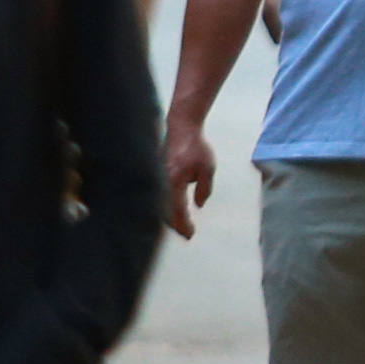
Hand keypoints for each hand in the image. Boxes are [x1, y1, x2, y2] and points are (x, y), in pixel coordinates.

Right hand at [160, 115, 216, 239]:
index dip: (184, 224)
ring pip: (160, 206)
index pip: (178, 210)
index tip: (191, 234)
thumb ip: (204, 189)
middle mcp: (162, 182)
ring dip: (170, 218)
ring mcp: (158, 178)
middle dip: (176, 226)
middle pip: (165, 212)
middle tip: (187, 235)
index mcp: (174, 181)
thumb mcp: (207, 168)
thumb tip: (198, 205)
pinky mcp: (157, 175)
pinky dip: (166, 208)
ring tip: (181, 227)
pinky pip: (159, 197)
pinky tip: (174, 212)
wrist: (181, 128)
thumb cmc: (196, 147)